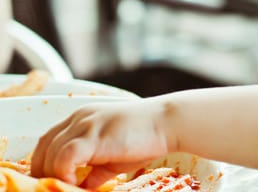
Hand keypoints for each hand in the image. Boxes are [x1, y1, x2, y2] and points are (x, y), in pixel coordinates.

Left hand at [31, 98, 168, 187]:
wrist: (169, 122)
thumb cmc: (147, 137)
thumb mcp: (114, 156)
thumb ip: (95, 170)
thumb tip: (82, 187)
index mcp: (82, 118)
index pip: (48, 141)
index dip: (44, 164)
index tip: (51, 183)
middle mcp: (79, 118)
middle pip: (43, 148)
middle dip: (43, 173)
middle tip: (55, 188)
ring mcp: (86, 124)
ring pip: (50, 154)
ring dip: (54, 177)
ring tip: (68, 188)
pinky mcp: (94, 135)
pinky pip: (65, 157)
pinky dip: (64, 174)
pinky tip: (76, 184)